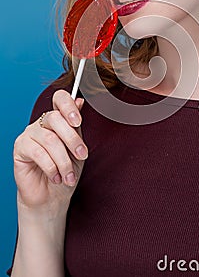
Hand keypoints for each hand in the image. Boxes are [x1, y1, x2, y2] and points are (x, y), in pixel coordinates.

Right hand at [13, 90, 87, 210]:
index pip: (60, 99)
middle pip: (56, 118)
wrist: (52, 197)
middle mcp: (42, 123)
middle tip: (82, 155)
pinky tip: (55, 177)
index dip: (68, 106)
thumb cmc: (65, 172)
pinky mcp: (20, 148)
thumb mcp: (77, 149)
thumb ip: (76, 127)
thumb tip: (80, 101)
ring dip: (63, 160)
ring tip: (69, 176)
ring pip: (50, 139)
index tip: (78, 121)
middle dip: (72, 139)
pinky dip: (51, 167)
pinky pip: (38, 152)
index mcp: (58, 119)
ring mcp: (30, 134)